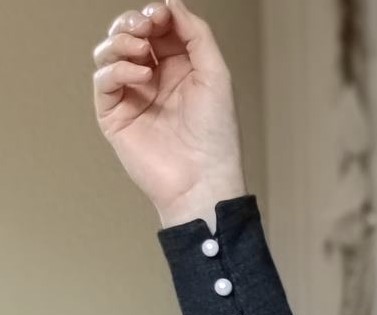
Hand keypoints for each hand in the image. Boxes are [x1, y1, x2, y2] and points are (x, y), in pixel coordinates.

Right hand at [93, 0, 245, 228]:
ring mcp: (132, 94)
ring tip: (142, 52)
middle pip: (129, 35)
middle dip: (132, 23)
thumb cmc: (216, 134)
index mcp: (180, 67)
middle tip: (144, 25)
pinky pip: (104, 79)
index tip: (160, 13)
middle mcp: (154, 77)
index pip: (158, 29)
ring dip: (122, 43)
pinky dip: (118, 69)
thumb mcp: (215, 75)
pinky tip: (140, 74)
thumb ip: (197, 36)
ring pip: (109, 52)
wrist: (202, 177)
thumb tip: (173, 3)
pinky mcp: (113, 112)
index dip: (156, 15)